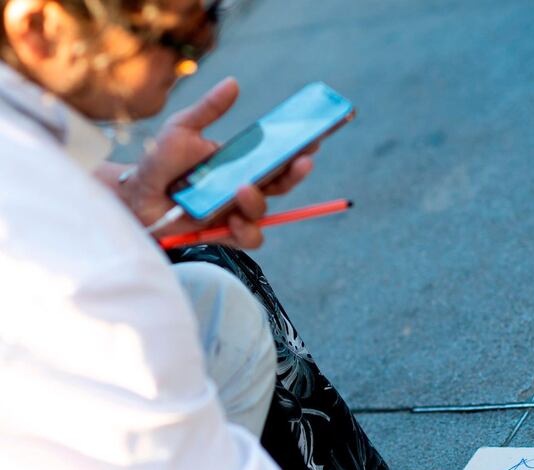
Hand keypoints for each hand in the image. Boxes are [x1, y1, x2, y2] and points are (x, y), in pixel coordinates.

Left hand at [122, 77, 314, 248]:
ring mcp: (236, 213)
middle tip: (302, 161)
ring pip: (265, 212)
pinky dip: (245, 230)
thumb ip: (209, 109)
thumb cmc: (159, 162)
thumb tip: (233, 83)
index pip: (277, 159)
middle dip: (296, 173)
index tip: (313, 137)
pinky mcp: (224, 234)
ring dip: (258, 202)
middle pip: (281, 185)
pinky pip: (248, 238)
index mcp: (241, 164)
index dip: (298, 150)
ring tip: (243, 190)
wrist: (136, 197)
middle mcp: (243, 189)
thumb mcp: (182, 128)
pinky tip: (233, 219)